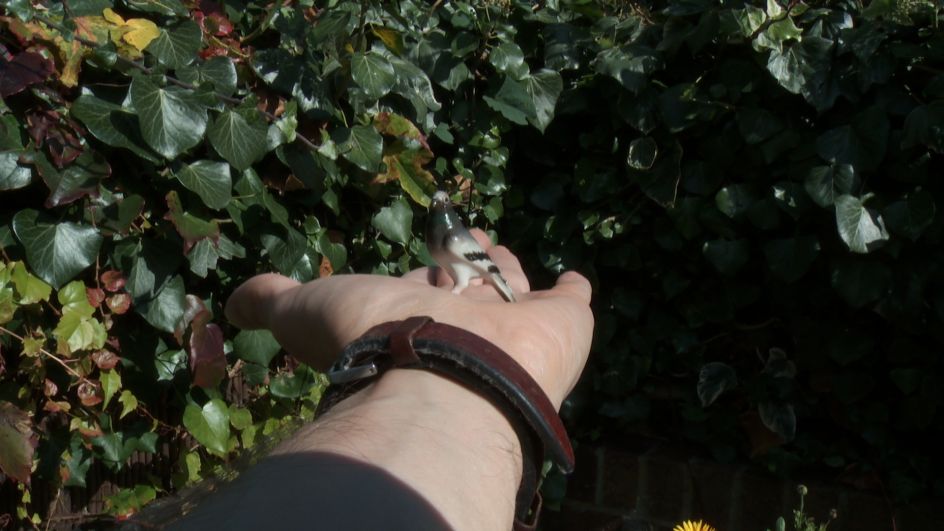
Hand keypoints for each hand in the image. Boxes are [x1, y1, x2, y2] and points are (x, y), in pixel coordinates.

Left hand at [225, 229, 592, 406]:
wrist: (449, 379)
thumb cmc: (378, 340)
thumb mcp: (307, 312)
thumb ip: (272, 301)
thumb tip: (230, 301)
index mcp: (411, 314)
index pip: (416, 288)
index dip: (417, 275)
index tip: (419, 262)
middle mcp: (461, 321)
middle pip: (467, 285)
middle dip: (465, 267)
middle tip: (467, 248)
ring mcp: (515, 323)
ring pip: (514, 286)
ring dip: (509, 269)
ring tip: (502, 252)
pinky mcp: (562, 324)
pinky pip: (572, 302)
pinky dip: (574, 292)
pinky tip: (576, 282)